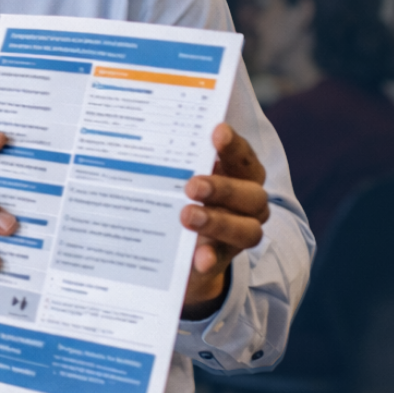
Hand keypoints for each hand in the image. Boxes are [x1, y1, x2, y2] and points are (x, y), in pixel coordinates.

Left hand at [179, 123, 268, 319]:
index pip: (243, 158)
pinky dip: (210, 257)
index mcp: (240, 176)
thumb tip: (142, 135)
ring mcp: (240, 233)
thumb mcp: (181, 176)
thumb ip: (175, 160)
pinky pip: (221, 260)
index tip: (217, 131)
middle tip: (192, 185)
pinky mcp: (223, 259)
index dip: (233, 146)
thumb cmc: (183, 194)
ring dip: (218, 222)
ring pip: (246, 230)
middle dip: (222, 188)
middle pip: (251, 195)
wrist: (182, 245)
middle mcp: (249, 204)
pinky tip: (199, 257)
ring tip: (188, 216)